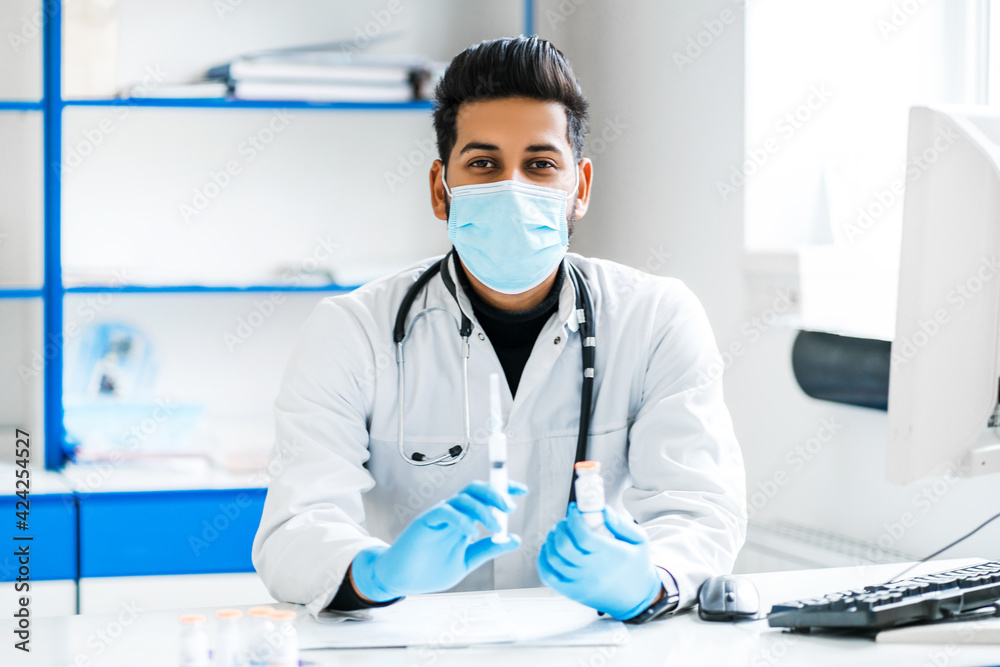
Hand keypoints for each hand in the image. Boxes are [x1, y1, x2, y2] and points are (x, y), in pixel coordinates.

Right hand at [351, 480, 526, 601]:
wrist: (402, 580)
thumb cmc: (431, 570)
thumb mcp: (467, 560)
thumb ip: (489, 549)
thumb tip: (514, 539)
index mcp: (464, 518)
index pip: (485, 495)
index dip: (504, 488)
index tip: (522, 491)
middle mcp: (452, 512)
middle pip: (475, 489)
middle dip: (495, 493)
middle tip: (509, 508)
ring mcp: (438, 515)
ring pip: (463, 498)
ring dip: (483, 509)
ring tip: (494, 527)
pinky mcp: (425, 521)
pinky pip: (445, 511)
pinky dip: (462, 520)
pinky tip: (471, 534)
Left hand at [537, 502, 661, 619]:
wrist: (637, 598)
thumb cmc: (636, 565)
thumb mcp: (639, 540)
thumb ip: (620, 523)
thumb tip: (602, 509)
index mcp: (611, 556)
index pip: (583, 535)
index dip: (574, 518)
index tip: (573, 509)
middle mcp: (594, 571)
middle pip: (565, 546)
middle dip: (561, 528)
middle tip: (565, 521)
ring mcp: (581, 583)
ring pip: (554, 559)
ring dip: (551, 541)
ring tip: (557, 532)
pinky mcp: (573, 592)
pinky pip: (549, 577)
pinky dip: (543, 560)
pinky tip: (548, 549)